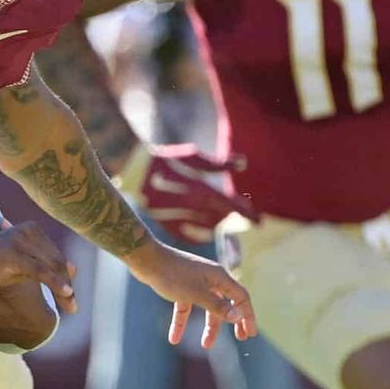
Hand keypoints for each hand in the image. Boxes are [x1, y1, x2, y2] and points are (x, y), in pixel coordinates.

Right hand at [0, 221, 76, 313]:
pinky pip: (40, 271)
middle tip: (73, 307)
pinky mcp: (14, 254)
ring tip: (70, 306)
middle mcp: (29, 230)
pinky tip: (65, 294)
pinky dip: (55, 283)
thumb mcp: (21, 264)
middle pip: (56, 261)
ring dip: (64, 288)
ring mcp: (21, 241)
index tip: (70, 296)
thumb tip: (75, 267)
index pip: (56, 254)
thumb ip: (45, 263)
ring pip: (51, 266)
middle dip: (66, 284)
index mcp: (31, 229)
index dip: (64, 276)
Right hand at [118, 143, 256, 243]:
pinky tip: (203, 233)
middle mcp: (184, 202)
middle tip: (241, 215)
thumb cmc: (164, 158)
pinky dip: (194, 234)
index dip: (244, 212)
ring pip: (200, 225)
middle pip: (216, 215)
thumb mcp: (191, 155)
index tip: (259, 222)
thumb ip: (218, 163)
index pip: (226, 202)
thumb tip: (243, 164)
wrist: (130, 166)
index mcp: (194, 185)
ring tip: (221, 219)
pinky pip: (182, 233)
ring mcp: (171, 213)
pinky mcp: (159, 220)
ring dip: (214, 223)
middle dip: (230, 215)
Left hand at [125, 239, 257, 347]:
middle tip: (241, 338)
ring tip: (205, 345)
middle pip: (226, 302)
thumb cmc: (173, 275)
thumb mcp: (197, 295)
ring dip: (207, 326)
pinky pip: (186, 307)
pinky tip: (174, 338)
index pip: (241, 297)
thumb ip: (218, 306)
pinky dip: (181, 321)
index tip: (249, 334)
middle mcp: (210, 278)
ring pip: (206, 307)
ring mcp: (195, 281)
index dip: (248, 315)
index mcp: (219, 277)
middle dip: (232, 321)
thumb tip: (239, 316)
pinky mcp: (180, 286)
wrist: (145, 260)